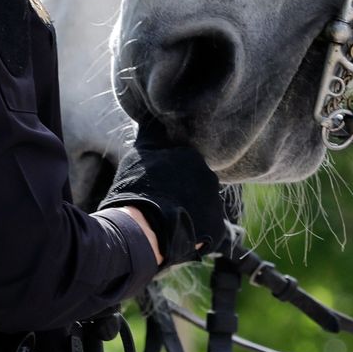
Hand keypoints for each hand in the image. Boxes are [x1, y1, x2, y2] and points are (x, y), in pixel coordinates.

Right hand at [99, 116, 227, 267]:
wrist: (141, 229)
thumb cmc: (136, 190)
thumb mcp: (138, 155)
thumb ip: (150, 137)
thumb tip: (151, 118)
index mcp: (192, 156)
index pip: (187, 163)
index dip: (173, 174)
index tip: (161, 183)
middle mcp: (210, 176)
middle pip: (197, 183)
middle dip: (184, 191)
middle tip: (165, 202)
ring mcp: (215, 202)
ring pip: (203, 205)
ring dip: (191, 210)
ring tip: (169, 221)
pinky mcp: (217, 227)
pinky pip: (209, 227)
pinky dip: (197, 231)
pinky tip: (179, 233)